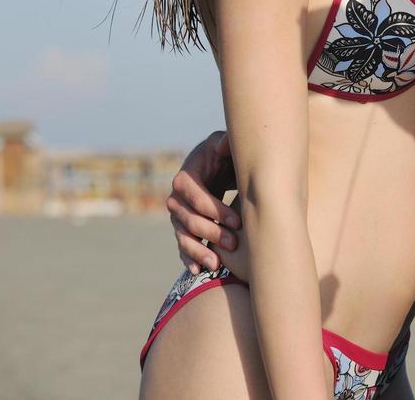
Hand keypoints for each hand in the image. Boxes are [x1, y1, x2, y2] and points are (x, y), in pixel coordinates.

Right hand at [167, 130, 240, 273]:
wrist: (218, 164)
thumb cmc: (224, 153)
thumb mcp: (224, 144)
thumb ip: (225, 143)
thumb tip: (224, 144)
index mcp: (186, 176)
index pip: (196, 196)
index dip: (215, 210)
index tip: (237, 221)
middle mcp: (177, 197)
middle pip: (189, 220)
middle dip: (212, 233)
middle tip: (234, 243)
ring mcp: (178, 215)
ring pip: (183, 236)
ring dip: (198, 251)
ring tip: (215, 265)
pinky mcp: (183, 227)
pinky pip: (182, 245)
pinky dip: (189, 258)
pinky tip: (197, 271)